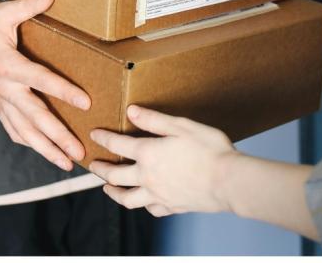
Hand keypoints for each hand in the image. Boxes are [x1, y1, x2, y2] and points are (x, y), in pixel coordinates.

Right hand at [0, 0, 89, 170]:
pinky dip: (28, 142)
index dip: (63, 91)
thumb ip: (29, 4)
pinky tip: (43, 152)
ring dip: (45, 149)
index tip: (85, 102)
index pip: (40, 80)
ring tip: (67, 162)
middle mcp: (4, 89)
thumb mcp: (1, 12)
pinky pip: (13, 129)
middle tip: (79, 151)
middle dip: (58, 136)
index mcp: (6, 64)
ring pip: (24, 131)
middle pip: (34, 117)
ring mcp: (0, 101)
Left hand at [88, 105, 238, 216]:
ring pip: (127, 198)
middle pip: (115, 175)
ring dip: (113, 193)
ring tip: (106, 188)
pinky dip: (142, 205)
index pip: (117, 144)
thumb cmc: (210, 150)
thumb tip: (131, 111)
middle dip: (100, 169)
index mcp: (148, 153)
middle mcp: (147, 177)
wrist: (229, 181)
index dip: (103, 138)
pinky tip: (142, 201)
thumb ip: (154, 119)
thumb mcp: (182, 126)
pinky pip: (150, 209)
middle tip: (92, 165)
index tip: (94, 135)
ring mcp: (158, 195)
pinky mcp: (171, 207)